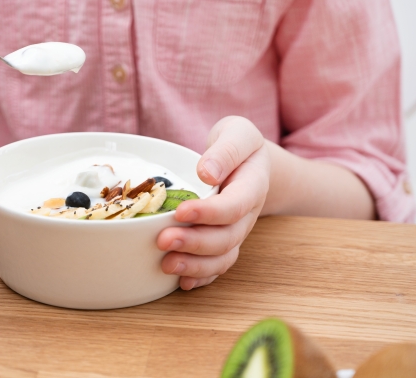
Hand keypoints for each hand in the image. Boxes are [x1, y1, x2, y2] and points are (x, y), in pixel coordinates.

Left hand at [157, 116, 269, 289]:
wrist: (248, 162)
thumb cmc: (237, 145)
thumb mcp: (237, 133)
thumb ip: (226, 150)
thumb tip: (206, 172)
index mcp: (252, 185)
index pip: (235, 205)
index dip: (209, 213)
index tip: (180, 212)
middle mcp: (247, 214)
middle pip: (227, 237)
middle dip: (195, 243)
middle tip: (163, 241)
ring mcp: (236, 231)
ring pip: (223, 257)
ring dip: (195, 266)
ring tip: (166, 265)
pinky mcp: (223, 242)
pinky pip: (217, 266)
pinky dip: (200, 277)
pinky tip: (179, 282)